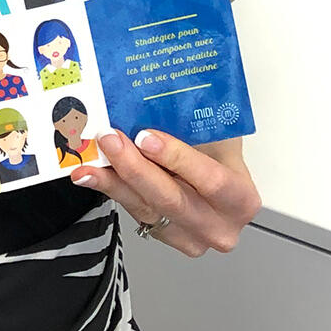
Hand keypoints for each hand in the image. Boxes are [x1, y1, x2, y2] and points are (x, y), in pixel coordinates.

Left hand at [72, 131, 259, 257]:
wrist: (213, 178)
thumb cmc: (218, 153)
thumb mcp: (218, 134)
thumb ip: (196, 123)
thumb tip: (160, 92)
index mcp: (241, 198)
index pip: (211, 180)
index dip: (177, 158)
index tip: (145, 136)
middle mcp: (219, 226)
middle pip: (172, 199)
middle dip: (136, 168)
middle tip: (110, 139)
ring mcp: (190, 237)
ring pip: (146, 210)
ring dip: (114, 181)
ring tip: (90, 160)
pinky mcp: (163, 237)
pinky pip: (134, 213)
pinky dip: (111, 190)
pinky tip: (91, 175)